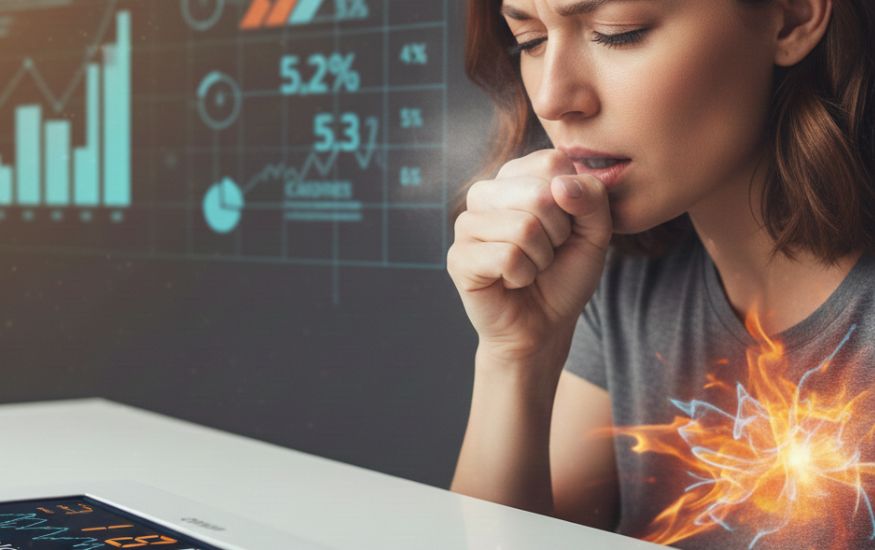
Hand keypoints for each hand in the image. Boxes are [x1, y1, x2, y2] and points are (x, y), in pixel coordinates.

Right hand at [447, 149, 612, 362]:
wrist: (544, 325)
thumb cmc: (565, 274)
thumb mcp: (594, 231)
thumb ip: (591, 197)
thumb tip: (560, 185)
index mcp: (515, 176)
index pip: (552, 163)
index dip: (571, 201)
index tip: (564, 227)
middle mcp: (485, 193)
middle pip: (538, 194)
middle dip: (558, 233)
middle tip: (547, 252)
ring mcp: (467, 225)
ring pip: (523, 227)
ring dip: (540, 259)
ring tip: (530, 267)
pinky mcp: (458, 257)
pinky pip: (507, 257)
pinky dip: (523, 276)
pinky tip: (512, 282)